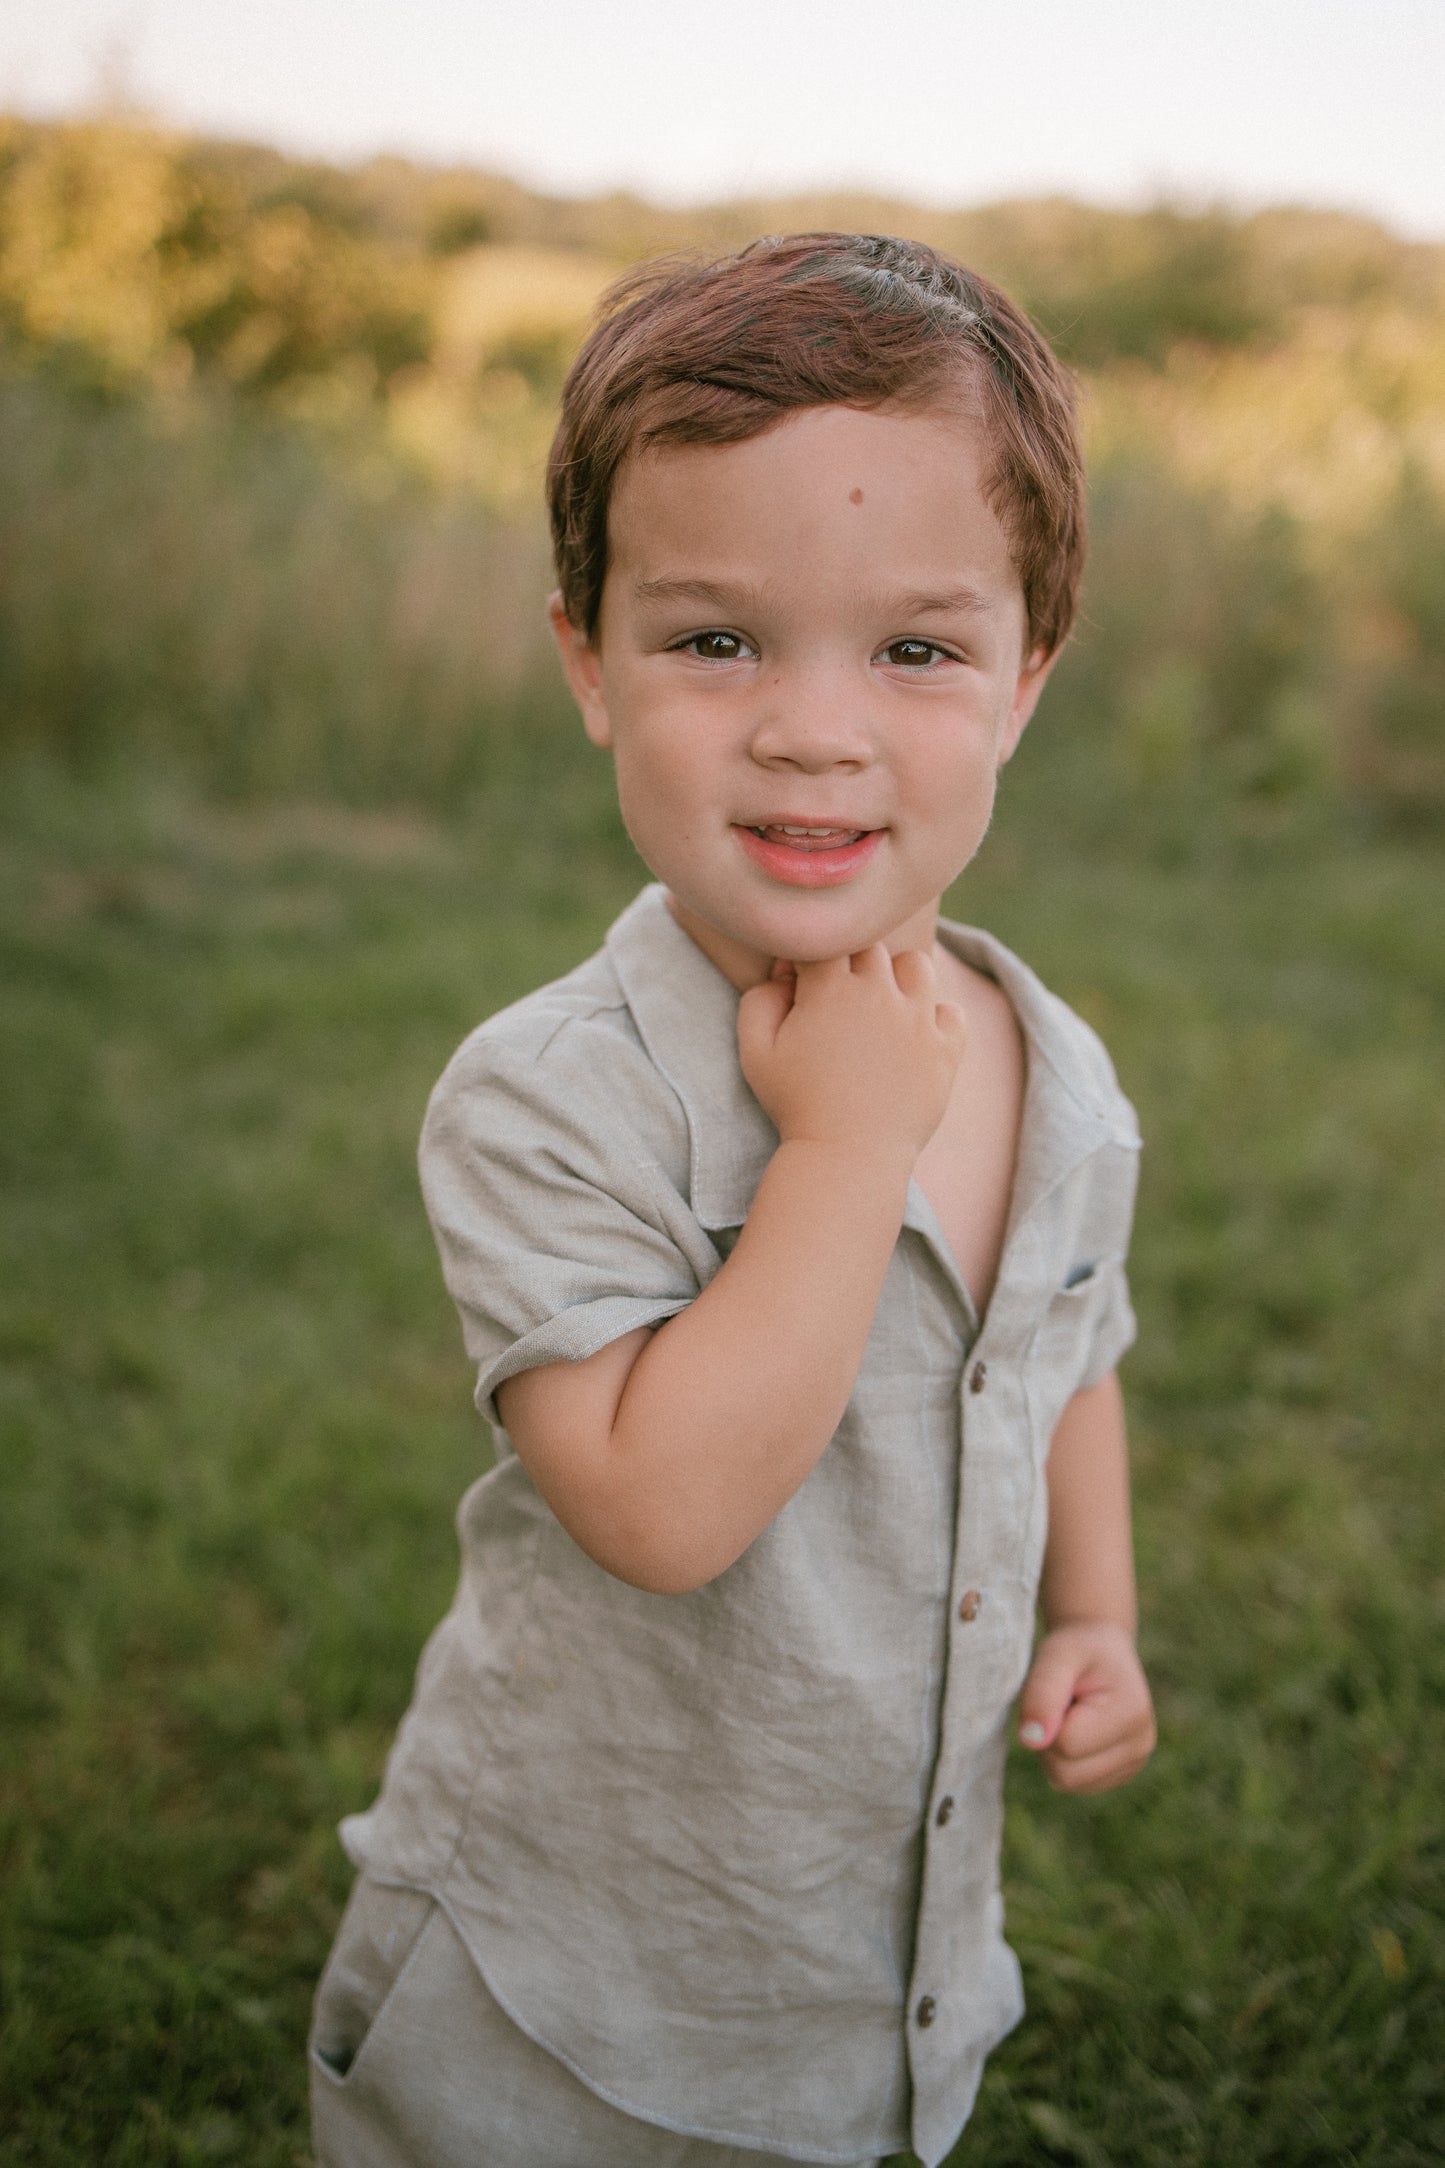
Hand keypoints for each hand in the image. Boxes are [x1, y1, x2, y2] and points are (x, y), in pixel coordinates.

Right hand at [737, 946, 964, 1168]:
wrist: (846, 1157)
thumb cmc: (795, 1104)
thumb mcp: (755, 1051)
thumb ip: (759, 999)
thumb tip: (785, 975)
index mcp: (830, 988)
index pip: (825, 941)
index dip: (808, 961)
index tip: (798, 990)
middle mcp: (879, 993)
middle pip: (870, 948)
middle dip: (850, 966)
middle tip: (836, 1006)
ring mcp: (918, 1020)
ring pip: (916, 966)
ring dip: (897, 979)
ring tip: (879, 1011)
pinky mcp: (945, 1049)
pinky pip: (951, 1011)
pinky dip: (935, 1017)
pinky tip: (912, 1037)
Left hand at [1018, 1620, 1155, 1793]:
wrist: (1101, 1649)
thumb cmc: (1078, 1648)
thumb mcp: (1056, 1655)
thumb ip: (1042, 1694)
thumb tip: (1030, 1741)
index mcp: (1131, 1716)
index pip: (1065, 1745)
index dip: (1046, 1717)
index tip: (1060, 1688)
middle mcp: (1139, 1748)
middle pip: (1065, 1773)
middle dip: (1048, 1740)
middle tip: (1060, 1702)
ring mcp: (1131, 1766)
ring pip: (1065, 1781)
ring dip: (1053, 1749)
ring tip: (1069, 1713)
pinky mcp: (1117, 1775)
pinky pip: (1071, 1783)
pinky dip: (1062, 1758)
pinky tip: (1075, 1728)